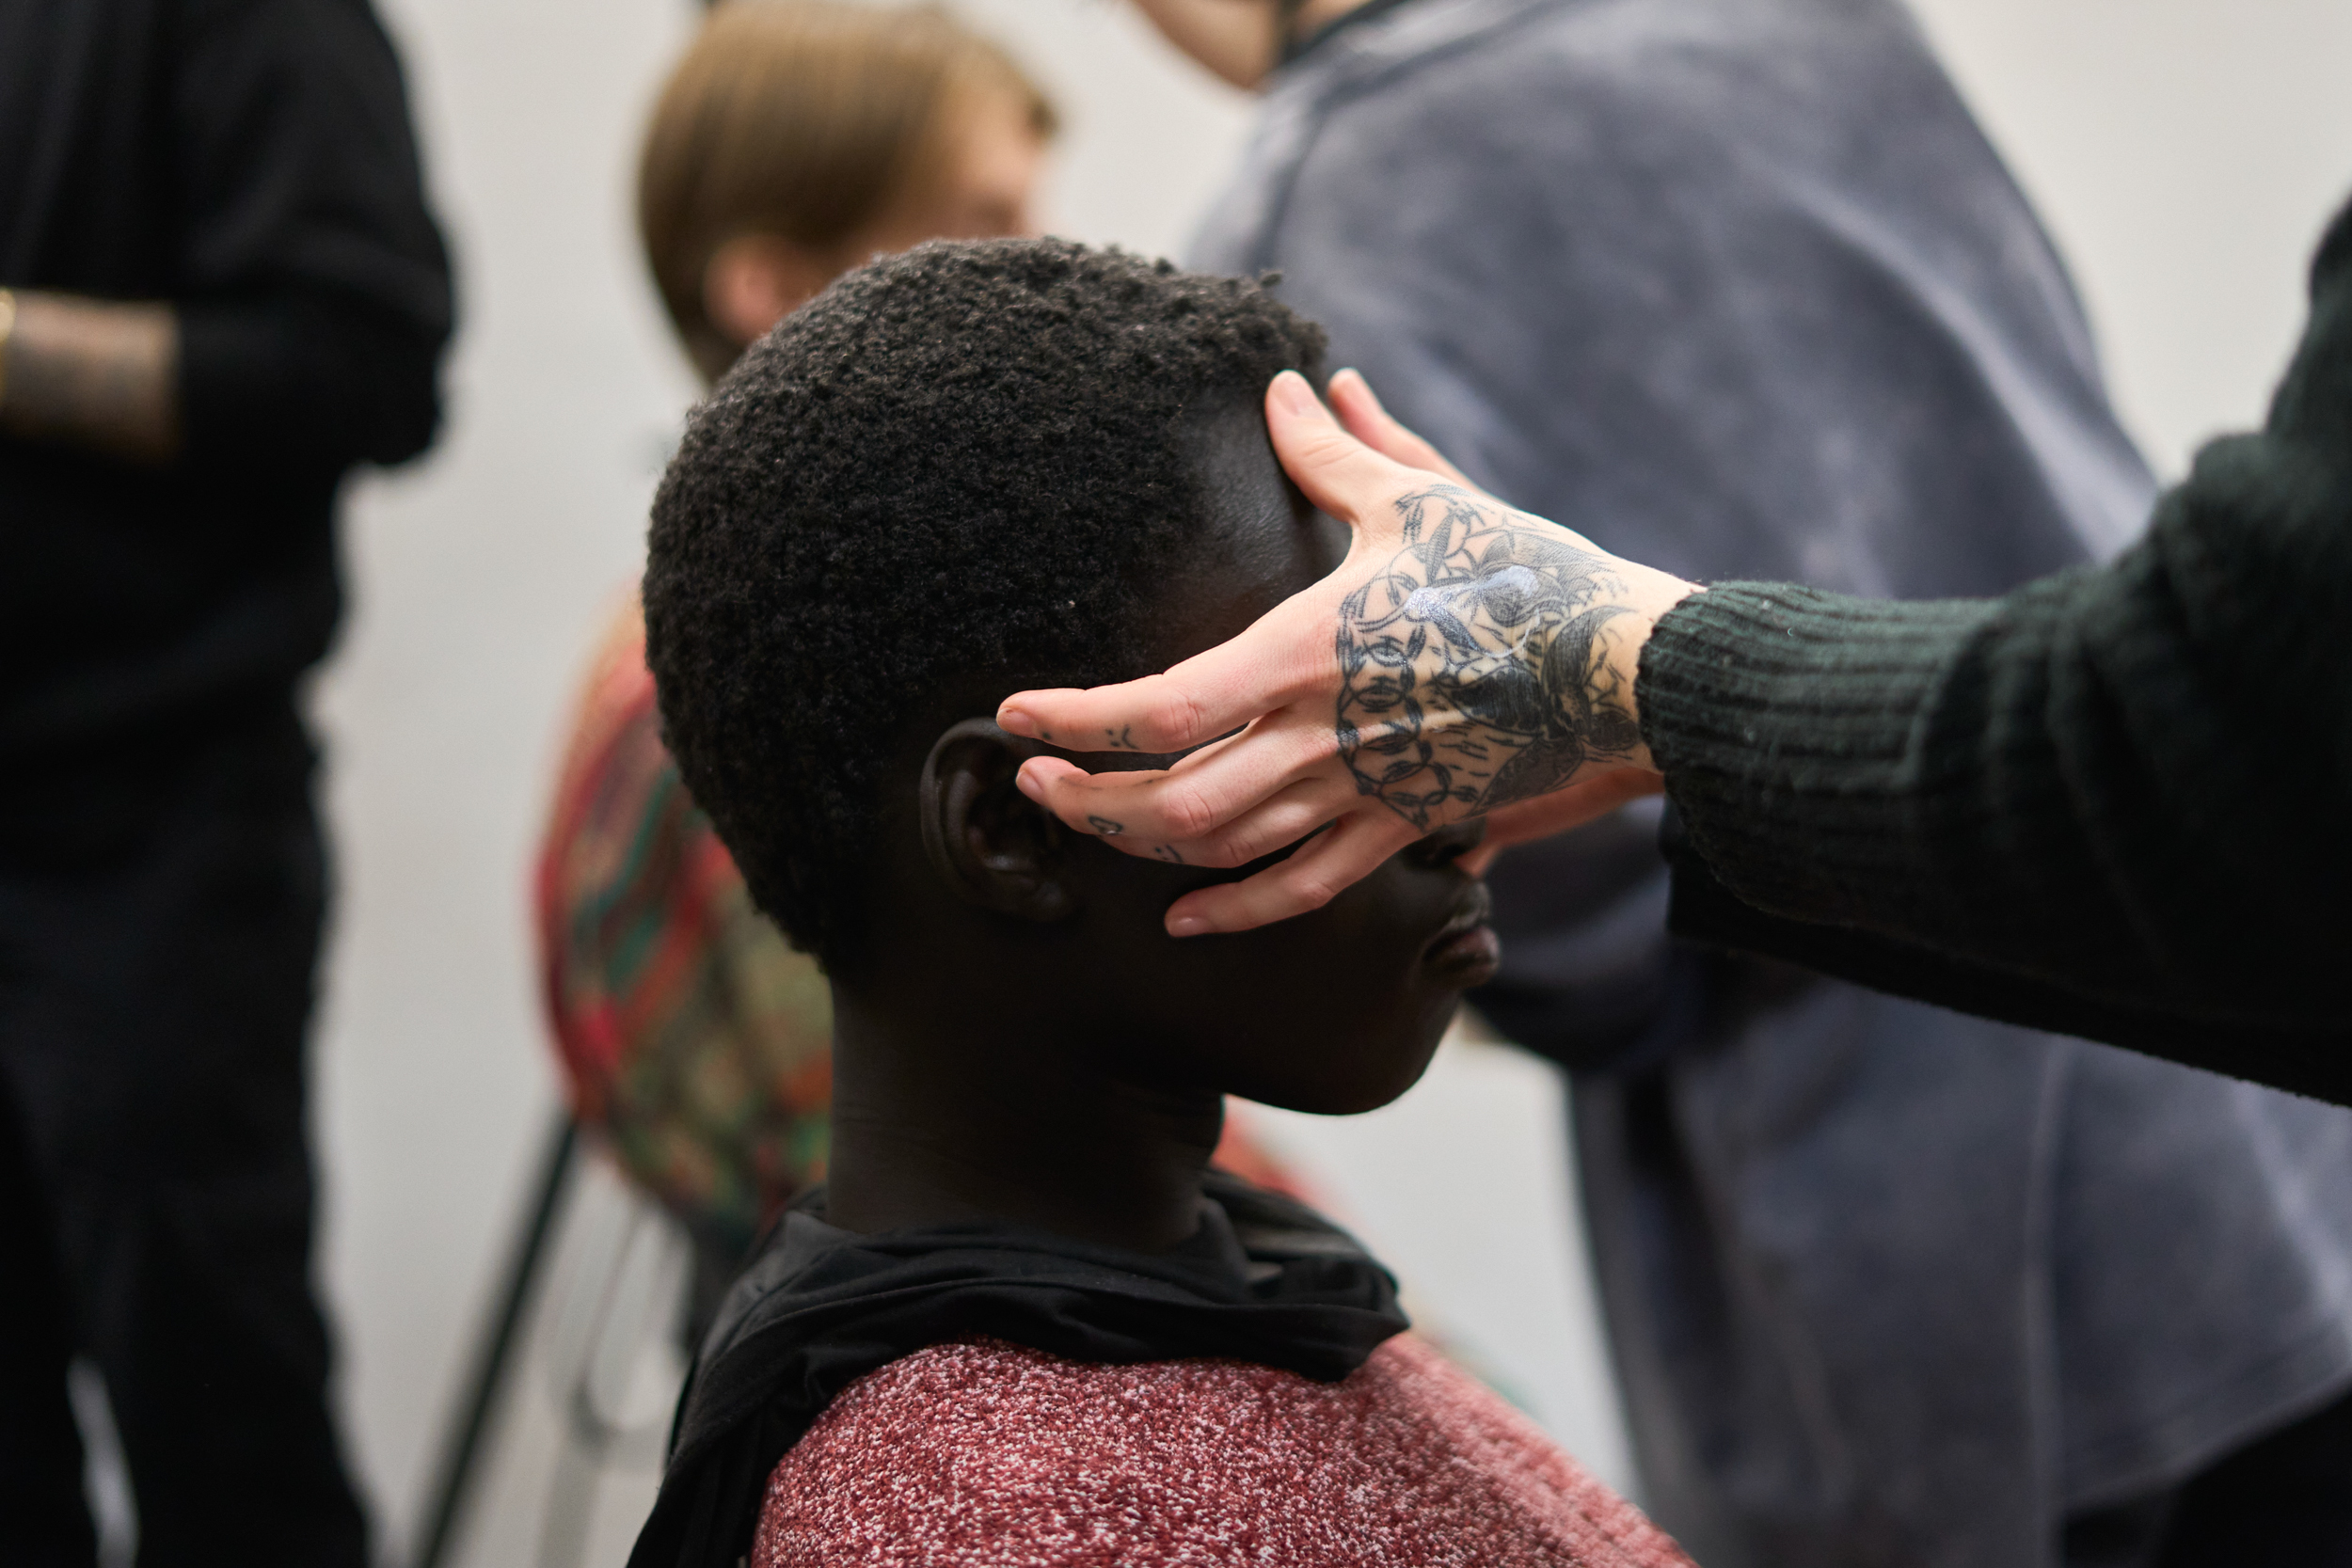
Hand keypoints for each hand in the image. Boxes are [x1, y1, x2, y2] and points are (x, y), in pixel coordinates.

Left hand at [997, 368, 1697, 935]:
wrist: (1625, 671)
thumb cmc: (1525, 575)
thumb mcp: (1420, 502)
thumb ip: (1338, 452)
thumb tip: (1286, 389)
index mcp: (1303, 655)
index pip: (1158, 707)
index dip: (1076, 721)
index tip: (1016, 718)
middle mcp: (1318, 739)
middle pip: (1170, 800)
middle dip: (1087, 800)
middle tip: (1034, 784)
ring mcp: (1360, 794)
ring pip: (1222, 851)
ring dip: (1142, 849)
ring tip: (1090, 824)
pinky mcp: (1402, 827)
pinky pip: (1304, 889)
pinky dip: (1236, 910)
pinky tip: (1187, 917)